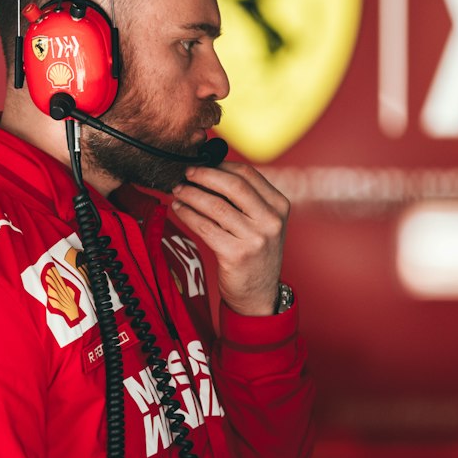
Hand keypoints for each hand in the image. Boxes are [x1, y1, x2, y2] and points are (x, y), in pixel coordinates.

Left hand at [170, 162, 289, 317]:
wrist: (258, 294)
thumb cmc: (255, 254)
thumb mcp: (262, 223)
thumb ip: (246, 199)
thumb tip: (209, 171)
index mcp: (279, 206)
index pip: (248, 174)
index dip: (220, 165)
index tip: (202, 163)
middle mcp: (271, 220)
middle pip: (233, 185)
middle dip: (204, 175)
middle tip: (186, 173)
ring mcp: (255, 238)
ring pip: (215, 206)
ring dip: (191, 195)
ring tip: (178, 191)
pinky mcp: (236, 254)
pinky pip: (205, 227)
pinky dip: (188, 215)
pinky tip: (180, 210)